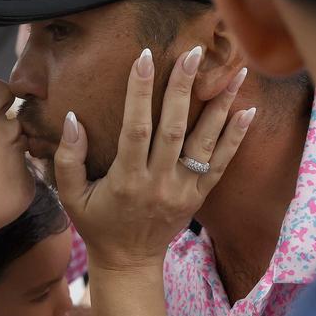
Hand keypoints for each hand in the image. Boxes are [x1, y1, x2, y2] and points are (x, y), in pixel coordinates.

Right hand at [54, 46, 253, 270]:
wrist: (129, 260)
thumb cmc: (96, 224)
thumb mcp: (70, 196)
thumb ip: (68, 158)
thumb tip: (73, 119)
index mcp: (125, 180)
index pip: (135, 128)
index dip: (139, 92)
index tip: (143, 58)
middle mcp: (158, 182)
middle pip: (173, 129)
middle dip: (182, 88)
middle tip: (192, 54)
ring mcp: (182, 190)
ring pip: (204, 143)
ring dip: (220, 106)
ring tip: (234, 72)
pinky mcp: (198, 196)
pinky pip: (221, 165)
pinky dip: (234, 138)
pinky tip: (247, 111)